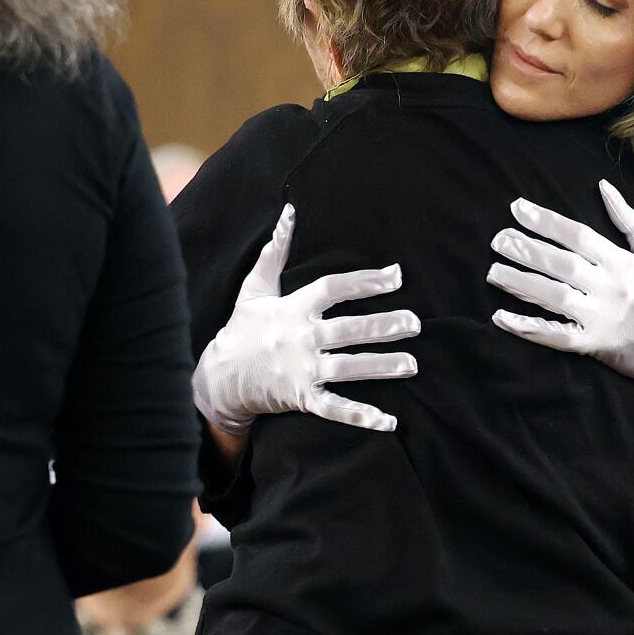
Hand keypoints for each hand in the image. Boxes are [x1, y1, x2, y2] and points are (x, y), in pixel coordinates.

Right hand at [193, 204, 418, 434]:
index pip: (333, 289)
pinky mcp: (302, 398)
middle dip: (383, 326)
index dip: (364, 282)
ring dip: (382, 367)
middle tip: (415, 323)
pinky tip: (389, 421)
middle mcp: (299, 339)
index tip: (396, 276)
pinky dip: (361, 416)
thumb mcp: (254, 289)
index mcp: (292, 309)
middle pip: (347, 330)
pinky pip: (335, 408)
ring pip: (348, 368)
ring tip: (412, 364)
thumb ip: (275, 252)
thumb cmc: (244, 329)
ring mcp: (301, 371)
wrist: (218, 380)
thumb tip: (290, 213)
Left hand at [488, 183, 633, 409]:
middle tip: (497, 240)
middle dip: (526, 250)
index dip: (546, 222)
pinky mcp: (592, 345)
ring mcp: (600, 318)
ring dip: (520, 283)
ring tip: (494, 272)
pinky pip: (555, 336)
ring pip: (553, 297)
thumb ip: (630, 220)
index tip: (517, 209)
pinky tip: (502, 318)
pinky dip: (528, 328)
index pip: (578, 236)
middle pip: (560, 264)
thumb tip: (604, 187)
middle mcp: (610, 288)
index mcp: (622, 263)